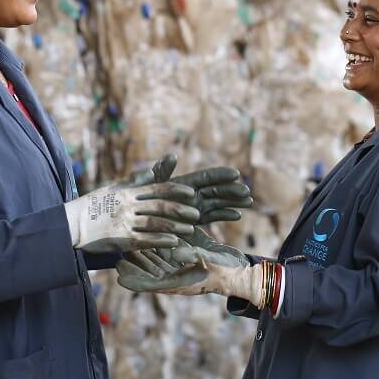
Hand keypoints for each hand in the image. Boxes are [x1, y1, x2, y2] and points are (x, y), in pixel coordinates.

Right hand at [64, 178, 199, 253]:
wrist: (70, 225)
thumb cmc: (92, 206)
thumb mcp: (112, 189)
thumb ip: (135, 181)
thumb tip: (153, 170)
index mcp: (127, 192)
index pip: (157, 188)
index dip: (176, 190)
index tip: (191, 193)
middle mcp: (127, 205)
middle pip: (160, 205)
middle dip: (180, 209)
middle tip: (197, 214)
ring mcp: (124, 222)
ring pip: (156, 223)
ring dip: (175, 226)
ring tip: (190, 229)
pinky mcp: (121, 239)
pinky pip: (145, 240)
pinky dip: (161, 240)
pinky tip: (174, 242)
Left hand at [116, 229, 266, 303]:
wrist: (241, 272)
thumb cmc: (227, 271)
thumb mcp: (210, 262)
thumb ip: (192, 256)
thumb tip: (174, 251)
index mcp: (177, 283)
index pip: (148, 284)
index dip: (133, 279)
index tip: (118, 274)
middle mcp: (175, 276)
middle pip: (147, 272)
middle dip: (132, 264)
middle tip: (116, 255)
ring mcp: (180, 267)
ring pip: (154, 262)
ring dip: (142, 255)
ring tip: (126, 245)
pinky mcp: (185, 257)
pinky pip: (166, 253)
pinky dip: (157, 247)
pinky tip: (147, 235)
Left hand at [127, 153, 253, 223]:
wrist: (130, 222)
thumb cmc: (135, 201)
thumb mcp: (146, 185)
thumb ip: (160, 173)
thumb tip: (172, 155)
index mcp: (182, 184)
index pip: (205, 177)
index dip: (220, 175)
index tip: (235, 173)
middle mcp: (190, 195)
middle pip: (215, 190)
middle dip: (231, 190)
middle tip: (246, 191)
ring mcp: (192, 208)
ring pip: (217, 203)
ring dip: (233, 202)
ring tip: (249, 201)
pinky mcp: (192, 223)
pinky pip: (210, 217)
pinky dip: (223, 215)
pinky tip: (236, 214)